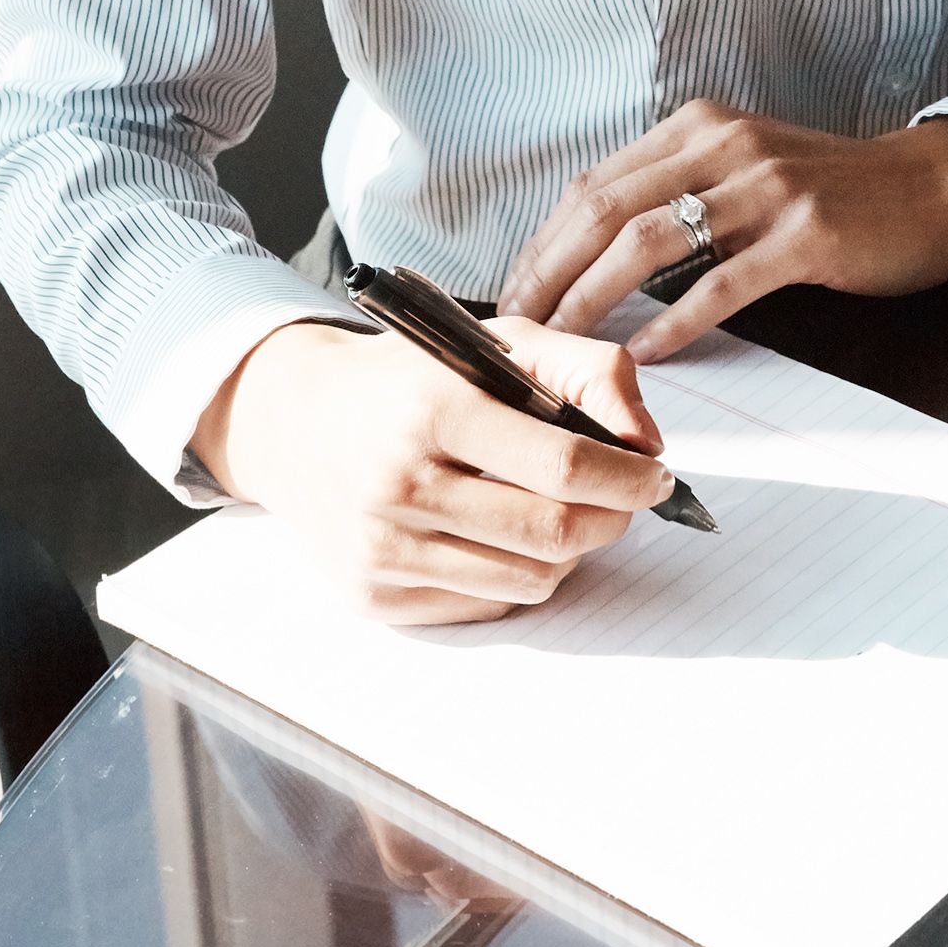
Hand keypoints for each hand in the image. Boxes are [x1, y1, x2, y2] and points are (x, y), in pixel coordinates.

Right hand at [190, 316, 675, 622]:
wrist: (291, 422)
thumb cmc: (408, 380)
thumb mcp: (494, 342)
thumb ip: (587, 370)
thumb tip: (646, 442)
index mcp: (433, 408)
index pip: (563, 465)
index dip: (629, 478)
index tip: (657, 476)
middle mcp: (399, 482)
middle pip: (552, 534)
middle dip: (612, 520)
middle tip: (624, 500)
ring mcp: (381, 548)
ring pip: (529, 580)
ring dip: (570, 553)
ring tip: (563, 514)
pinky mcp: (372, 595)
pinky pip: (486, 604)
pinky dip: (517, 575)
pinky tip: (503, 536)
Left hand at [497, 104, 947, 359]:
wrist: (931, 187)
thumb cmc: (832, 190)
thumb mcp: (742, 169)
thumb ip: (677, 193)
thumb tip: (591, 248)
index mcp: (698, 128)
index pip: (594, 185)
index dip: (543, 242)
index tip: (513, 293)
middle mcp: (723, 145)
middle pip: (605, 209)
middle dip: (550, 273)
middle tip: (516, 328)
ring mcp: (764, 186)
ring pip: (650, 241)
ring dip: (593, 298)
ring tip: (561, 344)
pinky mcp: (804, 233)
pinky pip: (722, 283)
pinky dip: (675, 321)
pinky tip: (646, 354)